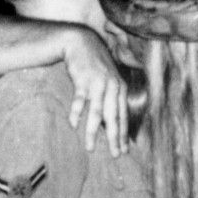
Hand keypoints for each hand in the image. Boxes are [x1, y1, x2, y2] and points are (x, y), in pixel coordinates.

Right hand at [61, 29, 128, 156]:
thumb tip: (110, 120)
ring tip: (90, 147)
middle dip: (115, 138)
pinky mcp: (83, 80)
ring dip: (93, 131)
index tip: (123, 150)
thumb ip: (112, 97)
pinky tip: (74, 124)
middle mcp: (112, 87)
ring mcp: (98, 83)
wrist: (81, 42)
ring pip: (97, 112)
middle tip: (115, 155)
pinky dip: (77, 113)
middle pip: (113, 117)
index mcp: (120, 89)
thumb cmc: (95, 64)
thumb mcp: (108, 79)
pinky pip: (80, 100)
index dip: (124, 134)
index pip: (123, 116)